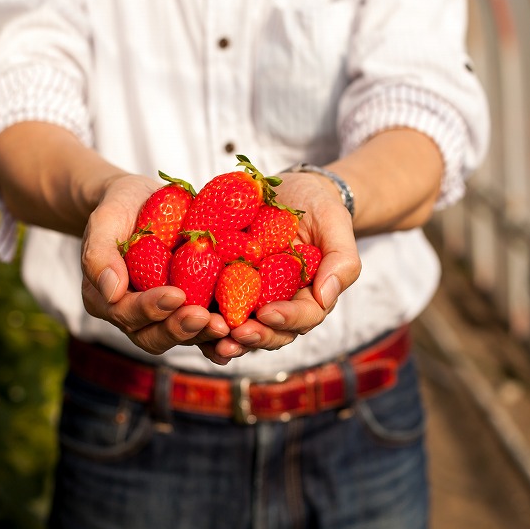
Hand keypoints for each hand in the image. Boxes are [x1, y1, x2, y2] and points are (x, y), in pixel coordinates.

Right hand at [80, 174, 229, 353]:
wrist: (145, 202)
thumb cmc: (121, 208)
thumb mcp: (105, 220)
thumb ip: (100, 254)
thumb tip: (111, 292)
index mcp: (107, 299)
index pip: (126, 313)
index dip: (150, 308)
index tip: (175, 295)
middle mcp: (135, 316)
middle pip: (154, 336)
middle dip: (179, 329)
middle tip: (203, 317)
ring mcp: (165, 316)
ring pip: (183, 337)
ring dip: (204, 335)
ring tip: (226, 325)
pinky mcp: (192, 308)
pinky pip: (204, 328)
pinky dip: (221, 333)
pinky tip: (241, 331)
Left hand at [203, 171, 361, 364]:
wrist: (288, 191)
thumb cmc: (317, 207)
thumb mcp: (335, 223)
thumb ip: (341, 260)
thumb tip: (327, 298)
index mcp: (309, 296)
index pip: (303, 316)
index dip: (287, 319)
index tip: (268, 314)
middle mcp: (279, 304)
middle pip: (270, 332)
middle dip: (254, 336)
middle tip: (236, 333)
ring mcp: (250, 298)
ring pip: (240, 328)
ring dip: (226, 337)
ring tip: (212, 336)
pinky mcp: (223, 286)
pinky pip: (213, 307)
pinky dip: (203, 318)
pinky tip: (188, 317)